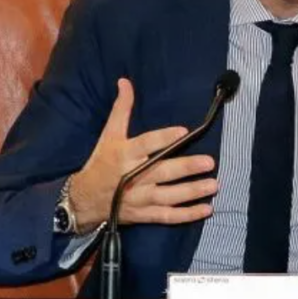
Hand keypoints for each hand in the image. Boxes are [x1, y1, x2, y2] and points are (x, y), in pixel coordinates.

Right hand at [70, 78, 217, 230]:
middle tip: (209, 162)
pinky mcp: (143, 214)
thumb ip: (121, 109)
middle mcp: (132, 177)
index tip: (183, 132)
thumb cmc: (100, 163)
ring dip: (192, 191)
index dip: (163, 138)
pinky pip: (167, 216)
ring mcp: (139, 198)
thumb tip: (125, 82)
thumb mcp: (108, 134)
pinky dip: (187, 215)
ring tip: (213, 184)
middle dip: (186, 168)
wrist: (84, 199)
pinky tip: (206, 209)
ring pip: (168, 196)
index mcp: (124, 154)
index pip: (146, 144)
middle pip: (162, 171)